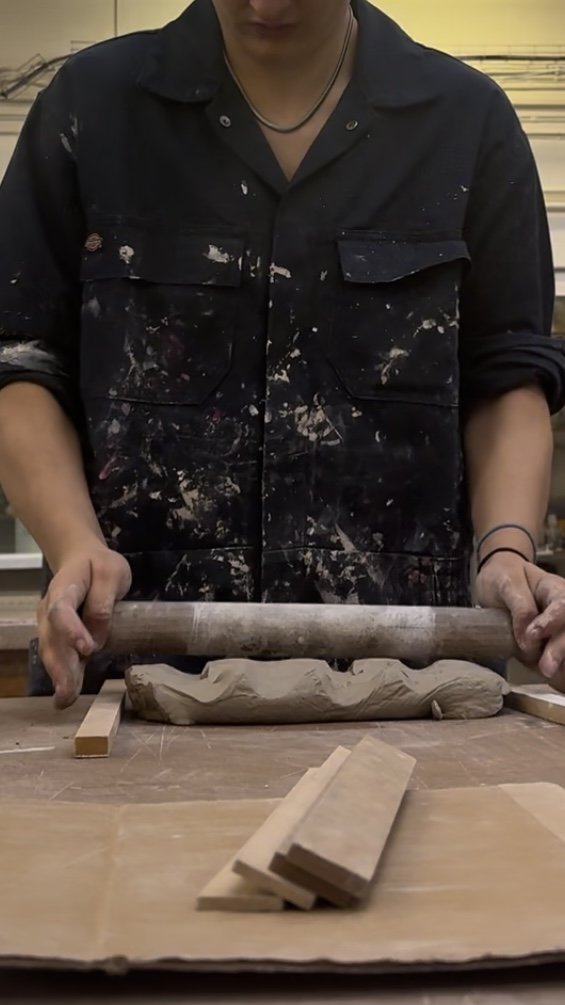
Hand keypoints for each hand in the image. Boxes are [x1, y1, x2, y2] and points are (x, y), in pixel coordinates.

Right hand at [37, 546, 131, 708]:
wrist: (80, 559)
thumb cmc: (99, 565)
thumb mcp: (112, 572)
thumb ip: (104, 602)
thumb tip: (97, 637)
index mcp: (64, 588)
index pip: (62, 610)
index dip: (72, 630)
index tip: (87, 649)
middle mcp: (49, 609)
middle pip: (52, 638)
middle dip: (60, 667)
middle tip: (67, 691)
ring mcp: (50, 625)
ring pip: (51, 652)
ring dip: (59, 676)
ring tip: (64, 700)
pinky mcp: (57, 636)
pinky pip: (58, 657)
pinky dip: (61, 676)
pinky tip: (65, 697)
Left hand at [475, 552, 564, 689]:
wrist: (496, 583)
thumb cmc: (503, 577)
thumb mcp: (506, 582)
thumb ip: (519, 605)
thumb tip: (527, 637)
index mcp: (555, 589)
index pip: (563, 606)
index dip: (551, 623)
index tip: (531, 635)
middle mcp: (563, 612)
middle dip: (560, 650)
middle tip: (546, 668)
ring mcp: (558, 630)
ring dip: (562, 662)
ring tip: (551, 676)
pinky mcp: (551, 646)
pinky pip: (560, 661)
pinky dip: (559, 672)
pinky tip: (555, 681)